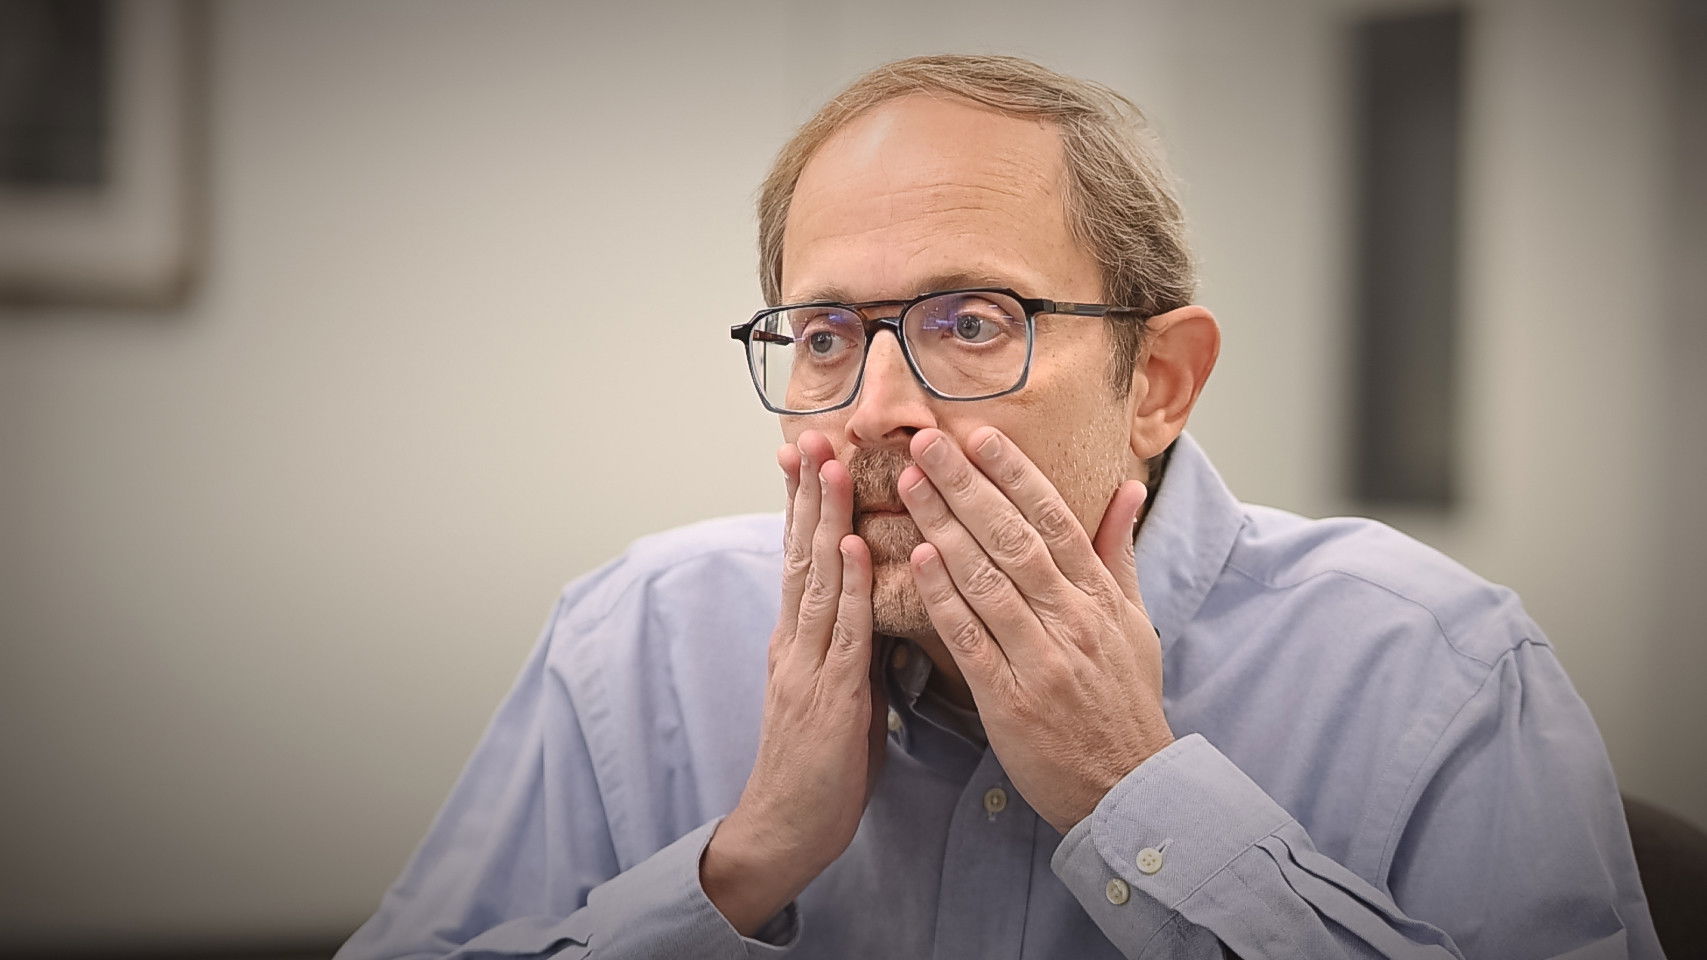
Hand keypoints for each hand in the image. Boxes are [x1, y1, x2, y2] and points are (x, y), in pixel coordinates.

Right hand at [700, 429, 888, 934]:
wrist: (786, 831)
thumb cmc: (821, 768)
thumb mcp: (842, 693)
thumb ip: (855, 645)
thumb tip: (882, 604)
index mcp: (800, 640)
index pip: (801, 558)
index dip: (804, 503)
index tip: (810, 451)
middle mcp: (795, 641)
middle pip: (801, 553)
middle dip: (809, 491)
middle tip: (815, 432)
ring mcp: (807, 666)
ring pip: (815, 578)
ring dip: (824, 517)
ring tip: (832, 464)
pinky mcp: (827, 697)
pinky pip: (840, 632)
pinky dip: (846, 585)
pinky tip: (852, 545)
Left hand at [898, 426, 1172, 833]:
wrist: (1128, 788)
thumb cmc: (1125, 702)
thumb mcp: (1136, 623)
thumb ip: (1119, 554)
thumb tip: (1129, 489)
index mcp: (1099, 598)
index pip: (1054, 519)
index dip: (1015, 474)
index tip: (980, 435)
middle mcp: (1072, 620)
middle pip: (1013, 538)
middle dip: (967, 485)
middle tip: (927, 443)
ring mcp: (1041, 659)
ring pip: (987, 579)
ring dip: (944, 526)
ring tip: (910, 485)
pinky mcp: (1010, 699)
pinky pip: (970, 637)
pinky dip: (945, 596)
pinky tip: (918, 559)